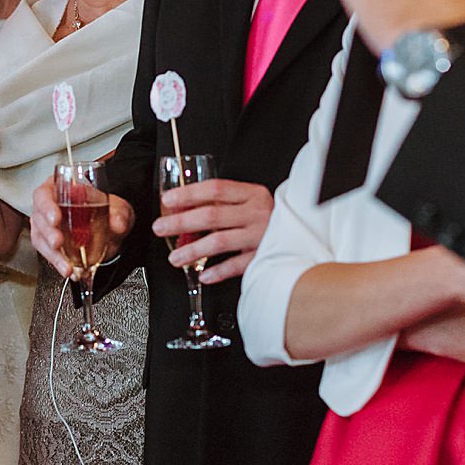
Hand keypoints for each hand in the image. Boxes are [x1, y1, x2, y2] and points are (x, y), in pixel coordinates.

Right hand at [30, 178, 134, 280]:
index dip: (46, 206)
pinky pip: (49, 254)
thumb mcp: (118, 208)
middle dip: (48, 232)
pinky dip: (59, 264)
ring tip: (66, 265)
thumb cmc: (107, 211)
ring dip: (53, 254)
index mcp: (60, 189)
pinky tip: (69, 270)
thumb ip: (119, 214)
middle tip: (57, 242)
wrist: (110, 230)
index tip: (55, 218)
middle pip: (39, 218)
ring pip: (41, 239)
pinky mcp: (50, 245)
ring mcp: (48, 227)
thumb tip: (118, 223)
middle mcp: (50, 207)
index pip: (44, 194)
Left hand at [153, 178, 272, 283]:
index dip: (189, 194)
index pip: (215, 189)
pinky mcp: (265, 257)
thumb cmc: (269, 216)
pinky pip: (237, 266)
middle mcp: (257, 213)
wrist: (304, 233)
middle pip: (212, 215)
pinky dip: (218, 271)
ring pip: (220, 242)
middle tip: (161, 228)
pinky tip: (202, 274)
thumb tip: (182, 211)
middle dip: (181, 222)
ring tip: (175, 258)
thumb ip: (222, 204)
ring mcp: (262, 236)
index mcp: (252, 194)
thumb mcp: (250, 202)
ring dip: (193, 250)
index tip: (168, 200)